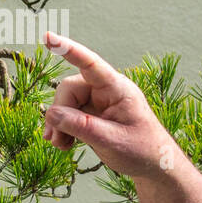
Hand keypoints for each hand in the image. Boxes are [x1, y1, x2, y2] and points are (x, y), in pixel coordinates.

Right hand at [41, 31, 181, 179]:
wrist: (153, 165)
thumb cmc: (141, 150)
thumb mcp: (111, 140)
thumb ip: (80, 126)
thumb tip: (51, 113)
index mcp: (118, 89)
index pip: (90, 65)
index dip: (69, 50)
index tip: (48, 37)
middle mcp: (106, 91)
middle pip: (69, 90)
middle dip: (58, 114)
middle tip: (56, 140)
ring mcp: (97, 102)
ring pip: (64, 104)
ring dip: (57, 125)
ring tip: (60, 146)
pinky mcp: (90, 114)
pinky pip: (67, 115)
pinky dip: (61, 130)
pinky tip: (64, 144)